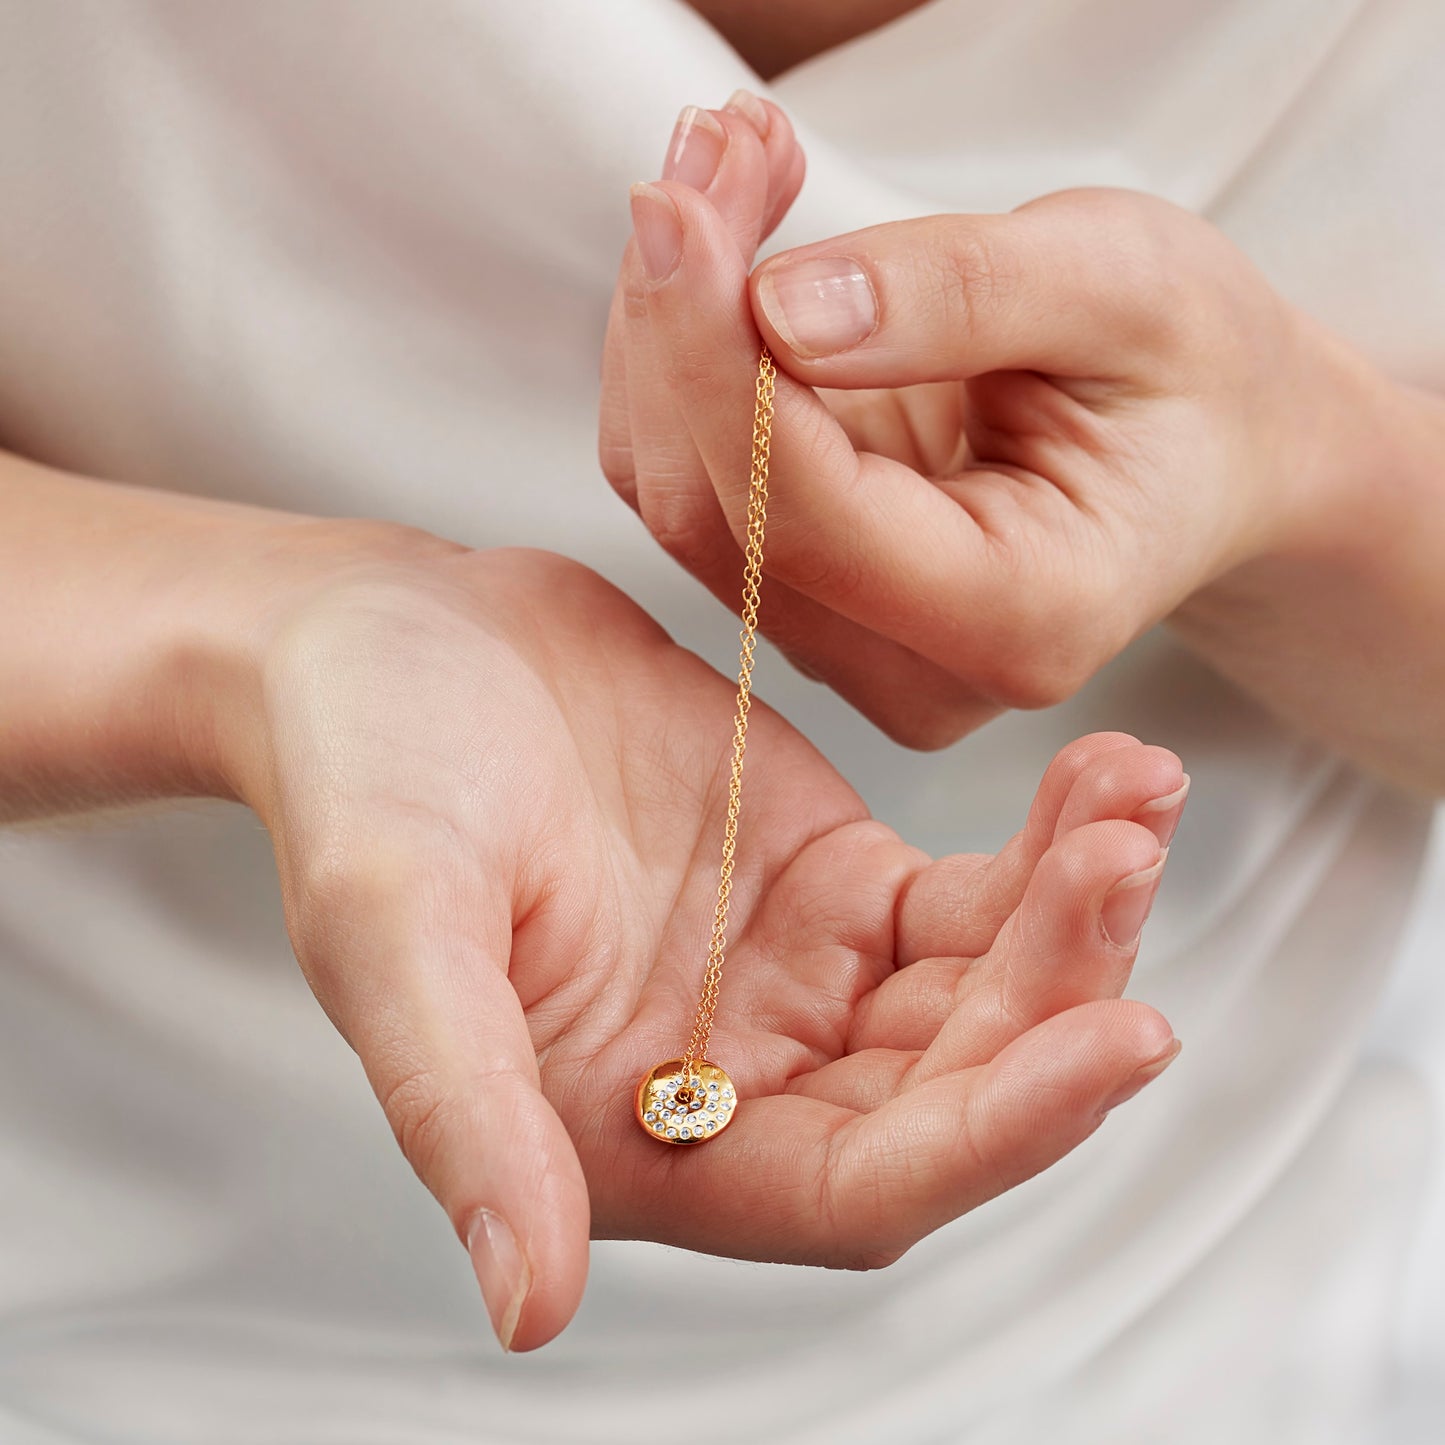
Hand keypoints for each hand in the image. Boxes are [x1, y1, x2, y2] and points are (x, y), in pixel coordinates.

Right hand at [236, 532, 1186, 1352]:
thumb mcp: (388, 931)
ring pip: (978, 997)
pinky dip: (1043, 850)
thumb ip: (462, 1112)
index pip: (851, 1186)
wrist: (390, 638)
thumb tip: (525, 1311)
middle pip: (947, 1091)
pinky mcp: (829, 879)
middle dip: (1056, 998)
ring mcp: (792, 975)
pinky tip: (1104, 779)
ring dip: (1072, 918)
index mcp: (627, 1135)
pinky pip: (968, 897)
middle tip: (1124, 866)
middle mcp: (730, 1076)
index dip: (991, 1137)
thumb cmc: (360, 775)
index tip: (1116, 1041)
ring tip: (1135, 799)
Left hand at [604, 95, 1375, 748]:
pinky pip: (691, 474)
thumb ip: (958, 297)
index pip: (804, 514)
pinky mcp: (809, 590)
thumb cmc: (1192, 374)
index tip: (678, 205)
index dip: (715, 359)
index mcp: (1021, 616)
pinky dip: (685, 351)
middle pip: (716, 514)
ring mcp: (852, 641)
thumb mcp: (1124, 288)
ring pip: (678, 493)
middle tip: (713, 145)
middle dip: (680, 316)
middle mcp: (918, 669)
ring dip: (669, 319)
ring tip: (732, 166)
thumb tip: (779, 310)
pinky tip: (729, 245)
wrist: (1209, 445)